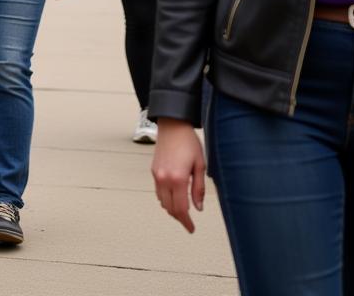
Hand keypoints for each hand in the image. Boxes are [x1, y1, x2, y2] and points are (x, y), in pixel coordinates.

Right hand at [152, 118, 205, 232]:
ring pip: (162, 202)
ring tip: (183, 211)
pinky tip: (174, 198)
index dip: (186, 222)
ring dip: (172, 209)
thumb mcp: (200, 165)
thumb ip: (198, 189)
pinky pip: (158, 192)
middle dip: (179, 218)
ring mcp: (157, 175)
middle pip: (170, 208)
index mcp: (178, 179)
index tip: (191, 229)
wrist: (172, 126)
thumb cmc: (189, 143)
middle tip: (188, 223)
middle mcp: (164, 179)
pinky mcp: (154, 171)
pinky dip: (165, 199)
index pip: (181, 209)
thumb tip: (198, 208)